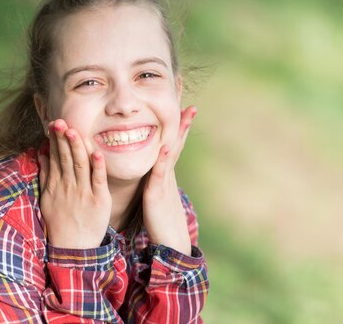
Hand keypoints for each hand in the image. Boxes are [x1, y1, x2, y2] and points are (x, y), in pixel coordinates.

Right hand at [38, 119, 111, 248]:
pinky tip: (96, 154)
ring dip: (77, 147)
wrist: (73, 248)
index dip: (55, 140)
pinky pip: (98, 181)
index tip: (54, 125)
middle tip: (61, 121)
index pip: (56, 157)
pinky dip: (97, 167)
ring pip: (80, 165)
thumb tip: (42, 155)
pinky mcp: (99, 200)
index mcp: (57, 185)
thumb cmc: (60, 222)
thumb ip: (46, 176)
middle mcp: (69, 186)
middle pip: (66, 158)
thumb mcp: (47, 199)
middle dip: (63, 139)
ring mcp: (84, 193)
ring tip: (74, 131)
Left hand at [142, 106, 196, 254]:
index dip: (177, 122)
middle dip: (182, 119)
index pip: (171, 140)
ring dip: (178, 132)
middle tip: (189, 99)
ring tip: (185, 112)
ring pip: (171, 151)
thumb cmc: (160, 219)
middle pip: (176, 140)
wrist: (169, 242)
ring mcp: (164, 181)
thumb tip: (153, 167)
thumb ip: (155, 178)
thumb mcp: (157, 192)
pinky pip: (159, 174)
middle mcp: (167, 172)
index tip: (180, 101)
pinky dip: (162, 159)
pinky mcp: (156, 194)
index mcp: (164, 170)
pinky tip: (165, 146)